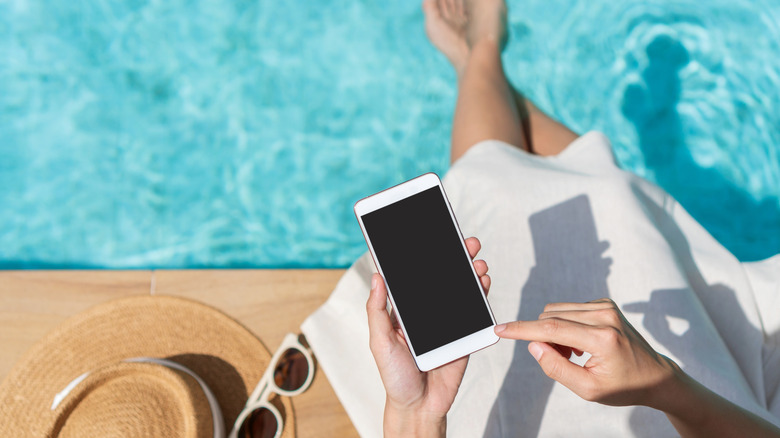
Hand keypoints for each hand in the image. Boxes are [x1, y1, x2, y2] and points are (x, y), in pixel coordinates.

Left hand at [366, 237, 490, 436]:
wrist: (419, 406)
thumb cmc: (394, 376)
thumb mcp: (379, 342)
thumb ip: (376, 311)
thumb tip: (377, 277)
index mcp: (405, 311)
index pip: (415, 277)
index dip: (423, 256)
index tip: (430, 236)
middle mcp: (427, 312)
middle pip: (442, 278)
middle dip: (455, 258)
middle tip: (465, 242)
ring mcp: (447, 322)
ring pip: (460, 290)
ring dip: (470, 272)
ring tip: (477, 260)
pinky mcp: (463, 335)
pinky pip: (474, 311)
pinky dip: (480, 294)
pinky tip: (483, 281)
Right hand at [494, 298, 678, 407]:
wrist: (654, 375)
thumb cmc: (623, 387)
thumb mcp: (588, 389)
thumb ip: (556, 368)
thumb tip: (533, 345)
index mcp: (602, 338)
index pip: (551, 328)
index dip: (521, 329)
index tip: (500, 329)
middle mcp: (604, 316)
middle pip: (550, 316)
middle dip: (543, 337)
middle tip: (562, 359)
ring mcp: (605, 306)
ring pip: (557, 311)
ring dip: (554, 331)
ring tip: (574, 353)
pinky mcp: (605, 304)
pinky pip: (569, 309)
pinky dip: (565, 325)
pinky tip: (581, 343)